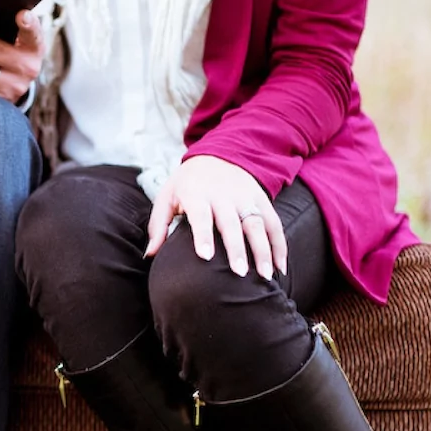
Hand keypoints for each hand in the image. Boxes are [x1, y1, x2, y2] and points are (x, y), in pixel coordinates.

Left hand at [144, 156, 288, 279]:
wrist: (219, 154)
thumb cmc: (187, 183)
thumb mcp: (167, 196)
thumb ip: (158, 225)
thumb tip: (150, 254)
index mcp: (197, 194)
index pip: (201, 215)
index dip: (203, 235)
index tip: (206, 257)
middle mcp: (224, 195)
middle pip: (232, 223)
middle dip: (236, 249)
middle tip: (239, 273)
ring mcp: (246, 197)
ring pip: (257, 224)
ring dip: (263, 250)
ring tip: (265, 276)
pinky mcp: (262, 200)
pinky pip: (274, 223)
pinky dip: (279, 245)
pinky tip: (280, 267)